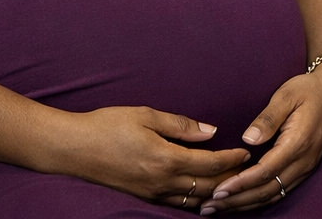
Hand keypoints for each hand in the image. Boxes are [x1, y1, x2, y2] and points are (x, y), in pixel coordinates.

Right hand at [62, 105, 250, 208]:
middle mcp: (161, 183)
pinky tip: (201, 196)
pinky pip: (175, 205)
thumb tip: (210, 131)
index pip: (209, 164)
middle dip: (230, 180)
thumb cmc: (108, 125)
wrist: (73, 148)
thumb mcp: (146, 115)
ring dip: (214, 195)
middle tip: (248, 171)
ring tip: (232, 186)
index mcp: (165, 159)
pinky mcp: (141, 198)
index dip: (231, 159)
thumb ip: (181, 125)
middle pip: (206, 187)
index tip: (247, 152)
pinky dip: (194, 202)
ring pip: (192, 202)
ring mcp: (151, 194)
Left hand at [198, 61, 321, 212]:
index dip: (241, 183)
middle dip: (238, 201)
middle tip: (209, 206)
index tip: (218, 190)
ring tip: (220, 208)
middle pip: (268, 190)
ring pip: (274, 194)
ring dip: (246, 203)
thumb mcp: (288, 94)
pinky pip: (281, 190)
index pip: (265, 171)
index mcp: (298, 143)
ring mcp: (306, 167)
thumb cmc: (310, 88)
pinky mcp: (305, 167)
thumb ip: (268, 117)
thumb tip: (247, 139)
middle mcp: (303, 161)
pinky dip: (260, 198)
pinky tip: (243, 199)